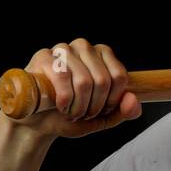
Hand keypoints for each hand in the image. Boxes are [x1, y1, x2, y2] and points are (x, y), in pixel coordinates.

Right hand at [4, 38, 142, 139]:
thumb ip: (123, 112)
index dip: (112, 101)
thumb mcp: (102, 119)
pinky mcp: (43, 56)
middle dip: (94, 107)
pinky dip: (64, 100)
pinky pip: (62, 77)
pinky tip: (60, 105)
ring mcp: (63, 49)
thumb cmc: (70, 116)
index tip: (100, 111)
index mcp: (102, 56)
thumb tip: (132, 99)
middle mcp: (84, 47)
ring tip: (71, 111)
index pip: (119, 77)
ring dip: (79, 106)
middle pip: (103, 80)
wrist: (39, 124)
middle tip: (83, 114)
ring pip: (84, 81)